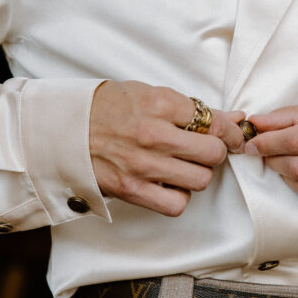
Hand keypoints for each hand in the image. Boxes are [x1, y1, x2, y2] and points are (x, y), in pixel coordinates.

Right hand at [90, 81, 244, 216]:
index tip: (232, 137)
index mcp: (159, 103)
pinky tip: (168, 183)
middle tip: (204, 149)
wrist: (62, 128)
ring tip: (182, 165)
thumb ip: (193, 108)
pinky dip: (178, 196)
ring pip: (200, 180)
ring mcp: (142, 165)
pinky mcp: (131, 190)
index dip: (231, 133)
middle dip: (214, 152)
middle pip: (213, 153)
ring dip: (197, 174)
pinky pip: (176, 204)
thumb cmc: (106, 108)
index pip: (214, 123)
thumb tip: (235, 118)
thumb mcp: (149, 94)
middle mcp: (153, 134)